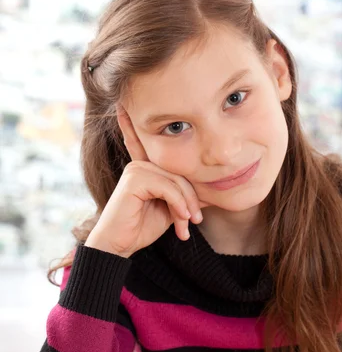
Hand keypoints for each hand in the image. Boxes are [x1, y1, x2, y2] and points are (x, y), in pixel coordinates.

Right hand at [85, 104, 207, 257]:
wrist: (120, 246)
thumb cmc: (141, 227)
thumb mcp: (170, 209)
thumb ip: (185, 195)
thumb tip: (210, 191)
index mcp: (145, 168)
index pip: (149, 145)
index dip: (140, 125)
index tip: (130, 104)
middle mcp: (139, 164)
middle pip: (180, 172)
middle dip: (190, 199)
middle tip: (194, 221)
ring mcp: (136, 169)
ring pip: (177, 181)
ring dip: (186, 206)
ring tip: (186, 225)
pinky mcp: (135, 180)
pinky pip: (169, 188)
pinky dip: (178, 205)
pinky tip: (179, 222)